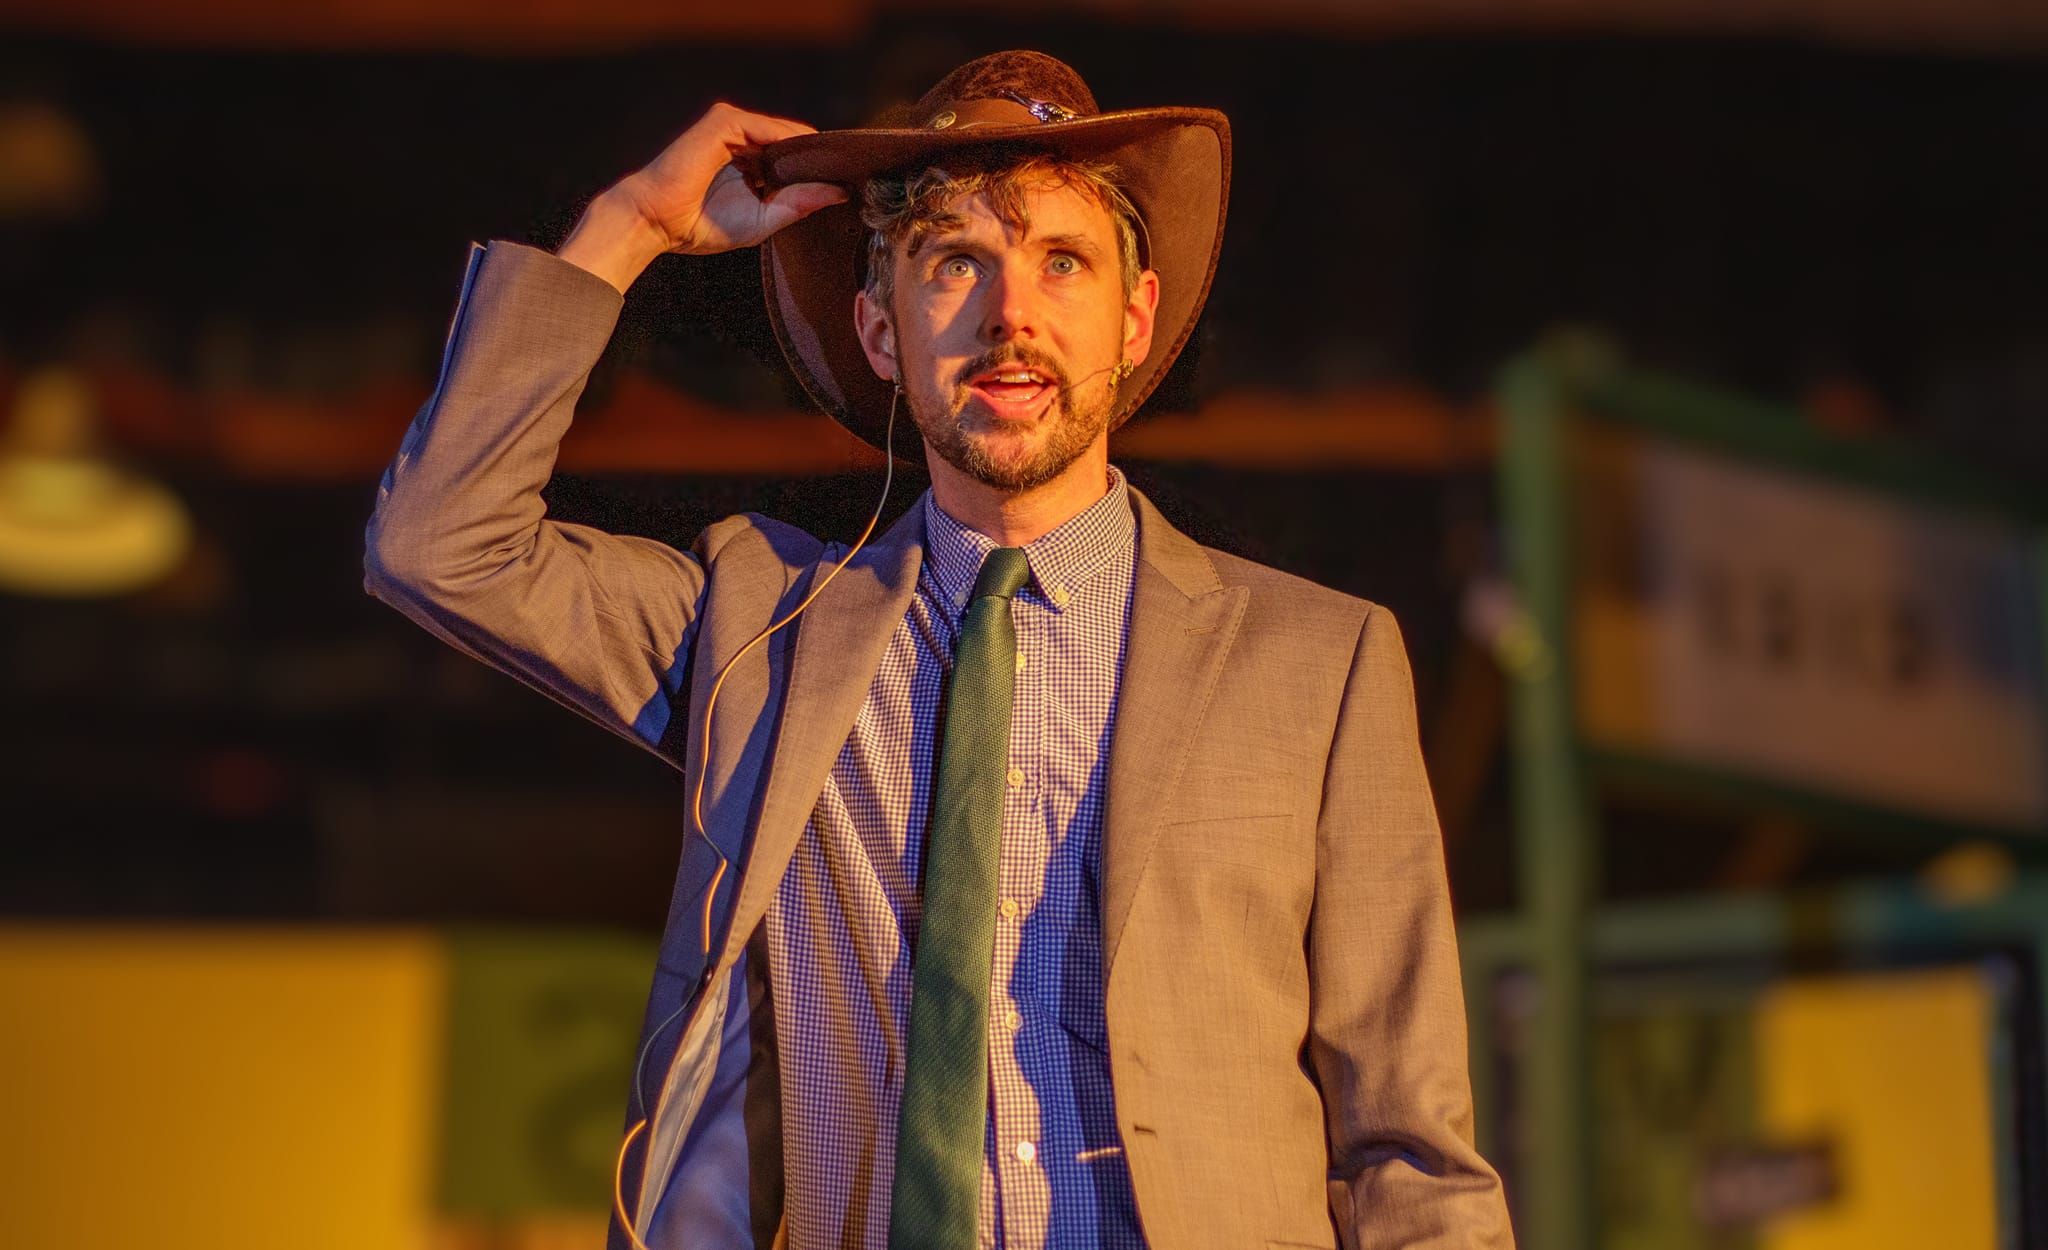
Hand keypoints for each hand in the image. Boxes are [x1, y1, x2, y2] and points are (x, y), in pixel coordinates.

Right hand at [559, 103, 847, 290]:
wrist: (656, 221)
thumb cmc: (700, 226)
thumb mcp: (763, 219)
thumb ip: (798, 204)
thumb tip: (840, 193)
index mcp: (751, 161)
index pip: (795, 157)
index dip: (822, 170)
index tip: (855, 184)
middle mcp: (743, 139)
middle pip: (796, 143)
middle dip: (823, 161)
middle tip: (860, 176)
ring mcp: (732, 126)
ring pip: (787, 135)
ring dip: (813, 153)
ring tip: (843, 171)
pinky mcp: (724, 123)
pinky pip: (770, 129)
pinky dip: (793, 144)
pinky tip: (814, 163)